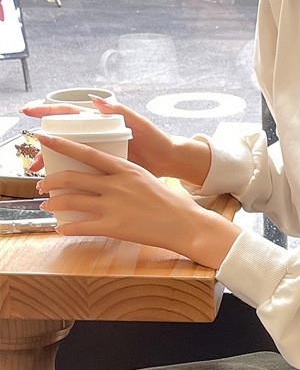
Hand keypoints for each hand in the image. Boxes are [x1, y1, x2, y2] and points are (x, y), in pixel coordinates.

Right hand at [19, 95, 210, 184]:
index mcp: (100, 123)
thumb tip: (97, 99)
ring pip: (70, 157)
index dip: (48, 111)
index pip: (69, 114)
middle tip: (34, 160)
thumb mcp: (140, 124)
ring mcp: (101, 154)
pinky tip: (62, 189)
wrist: (169, 160)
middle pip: (64, 139)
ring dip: (54, 166)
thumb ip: (121, 111)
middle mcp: (97, 137)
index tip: (29, 112)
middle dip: (46, 147)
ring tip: (41, 176)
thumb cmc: (156, 138)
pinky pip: (84, 173)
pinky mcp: (106, 170)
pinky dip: (72, 180)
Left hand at [36, 133, 240, 268]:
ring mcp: (114, 206)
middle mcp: (116, 185)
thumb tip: (110, 176)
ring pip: (71, 201)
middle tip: (42, 185)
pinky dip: (67, 228)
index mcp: (126, 169)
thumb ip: (126, 176)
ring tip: (48, 206)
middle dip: (50, 181)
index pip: (86, 153)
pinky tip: (62, 229)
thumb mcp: (148, 179)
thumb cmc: (172, 204)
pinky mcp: (115, 227)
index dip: (62, 145)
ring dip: (54, 204)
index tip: (44, 140)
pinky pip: (82, 226)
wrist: (186, 224)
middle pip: (72, 178)